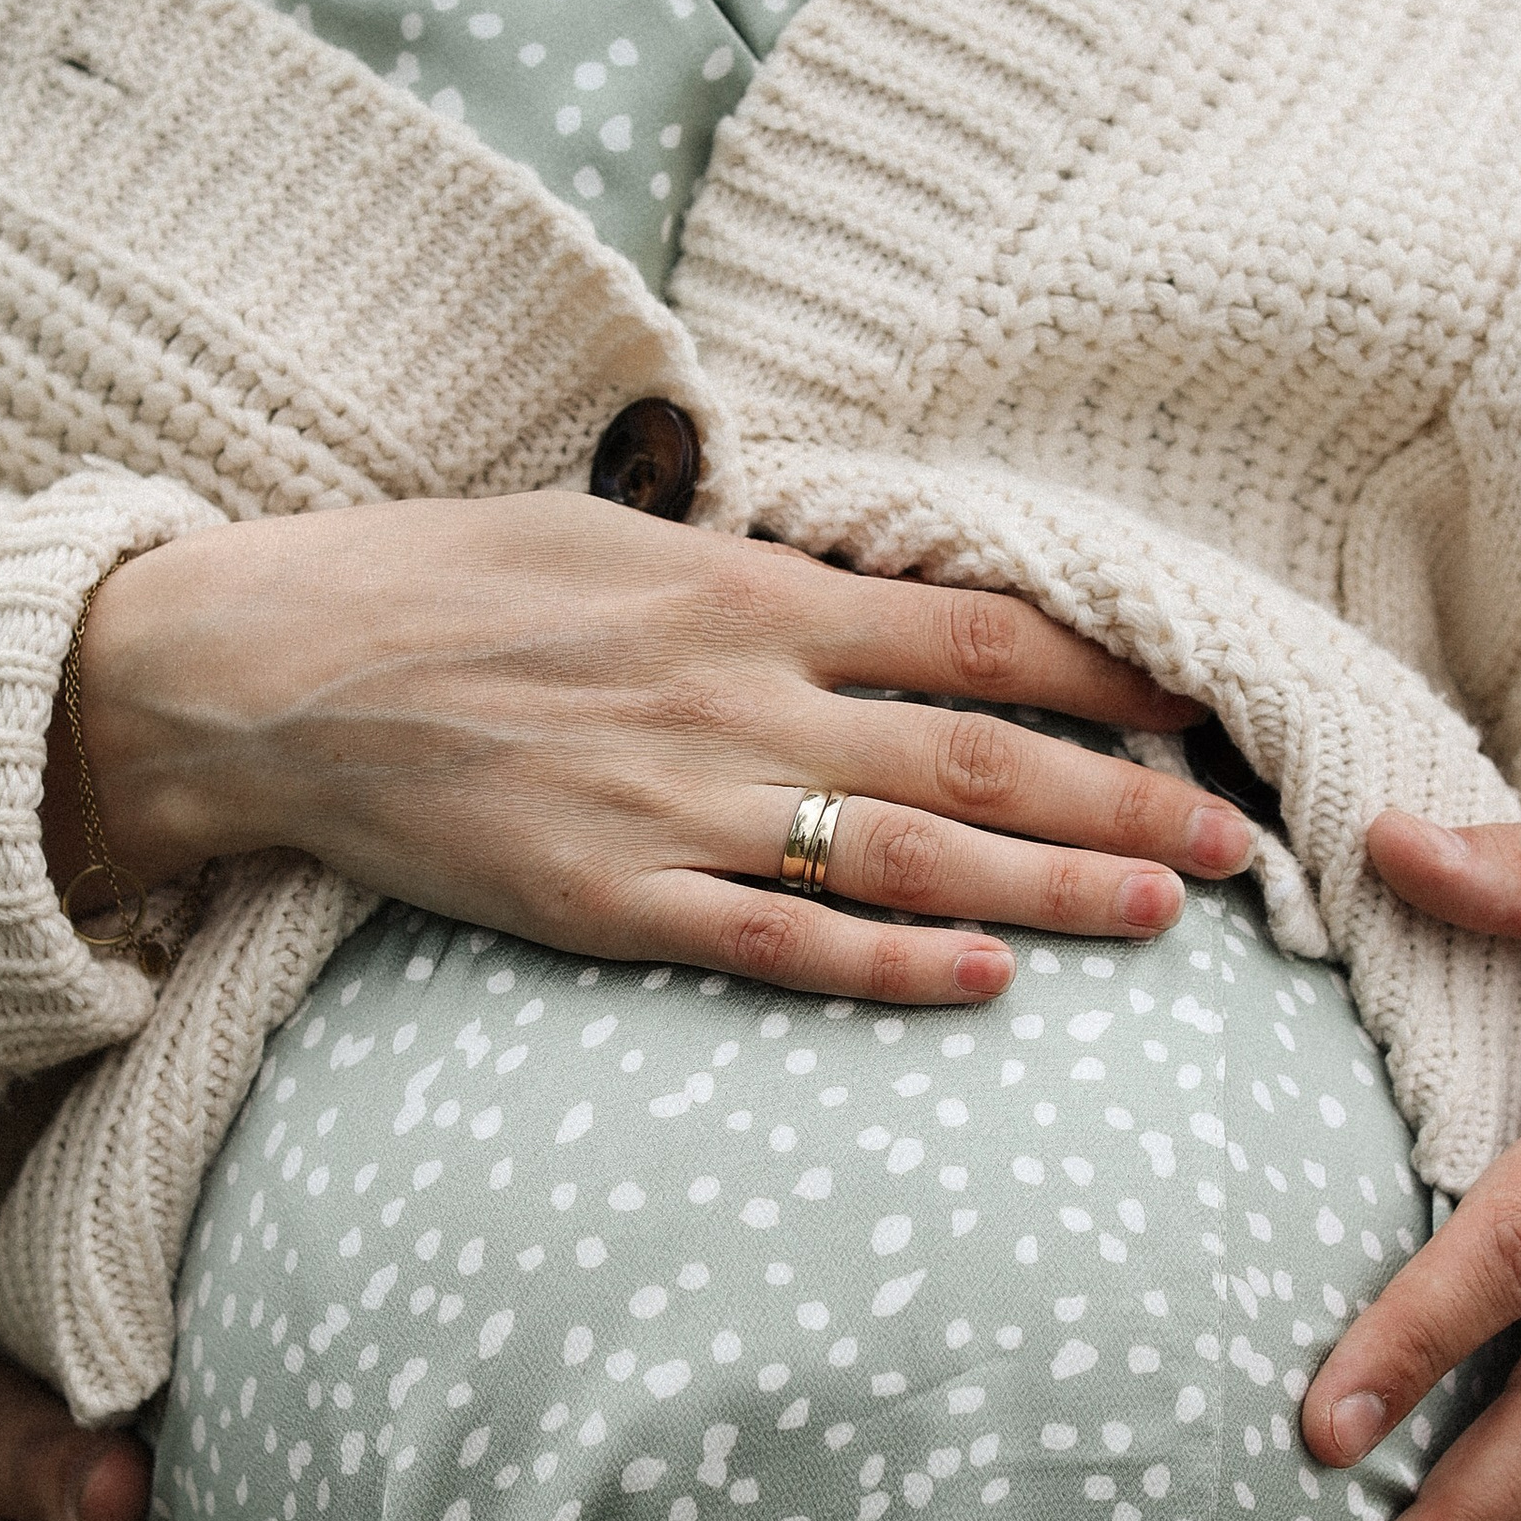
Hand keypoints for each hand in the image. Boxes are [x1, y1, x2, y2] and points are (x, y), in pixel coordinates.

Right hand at [50, 495, 1248, 1007]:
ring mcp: (679, 805)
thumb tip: (874, 604)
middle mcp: (739, 693)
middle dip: (1125, 798)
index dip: (1111, 668)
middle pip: (981, 750)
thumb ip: (758, 580)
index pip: (980, 628)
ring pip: (909, 852)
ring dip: (1048, 888)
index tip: (1210, 700)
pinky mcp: (613, 902)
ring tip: (1167, 915)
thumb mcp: (620, 536)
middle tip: (1242, 844)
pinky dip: (888, 964)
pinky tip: (985, 984)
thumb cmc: (449, 584)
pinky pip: (779, 942)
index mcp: (750, 589)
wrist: (278, 672)